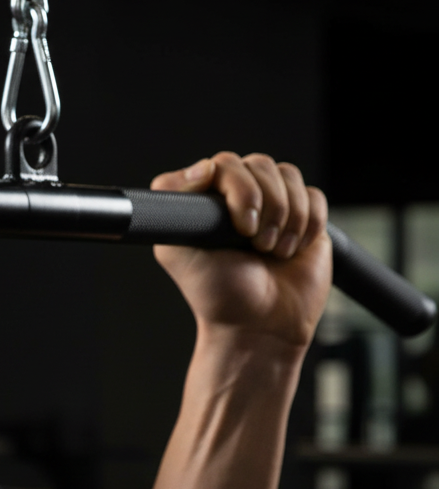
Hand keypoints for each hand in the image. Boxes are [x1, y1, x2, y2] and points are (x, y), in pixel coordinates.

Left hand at [150, 152, 331, 348]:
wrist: (261, 324)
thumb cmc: (217, 294)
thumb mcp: (177, 252)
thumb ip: (174, 208)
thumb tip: (203, 167)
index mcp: (207, 201)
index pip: (220, 164)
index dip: (233, 185)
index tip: (235, 223)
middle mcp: (239, 196)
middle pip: (257, 164)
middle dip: (261, 204)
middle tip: (254, 243)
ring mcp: (273, 203)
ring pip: (287, 175)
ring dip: (284, 216)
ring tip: (271, 251)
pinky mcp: (306, 216)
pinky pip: (314, 196)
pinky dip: (307, 223)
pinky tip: (293, 249)